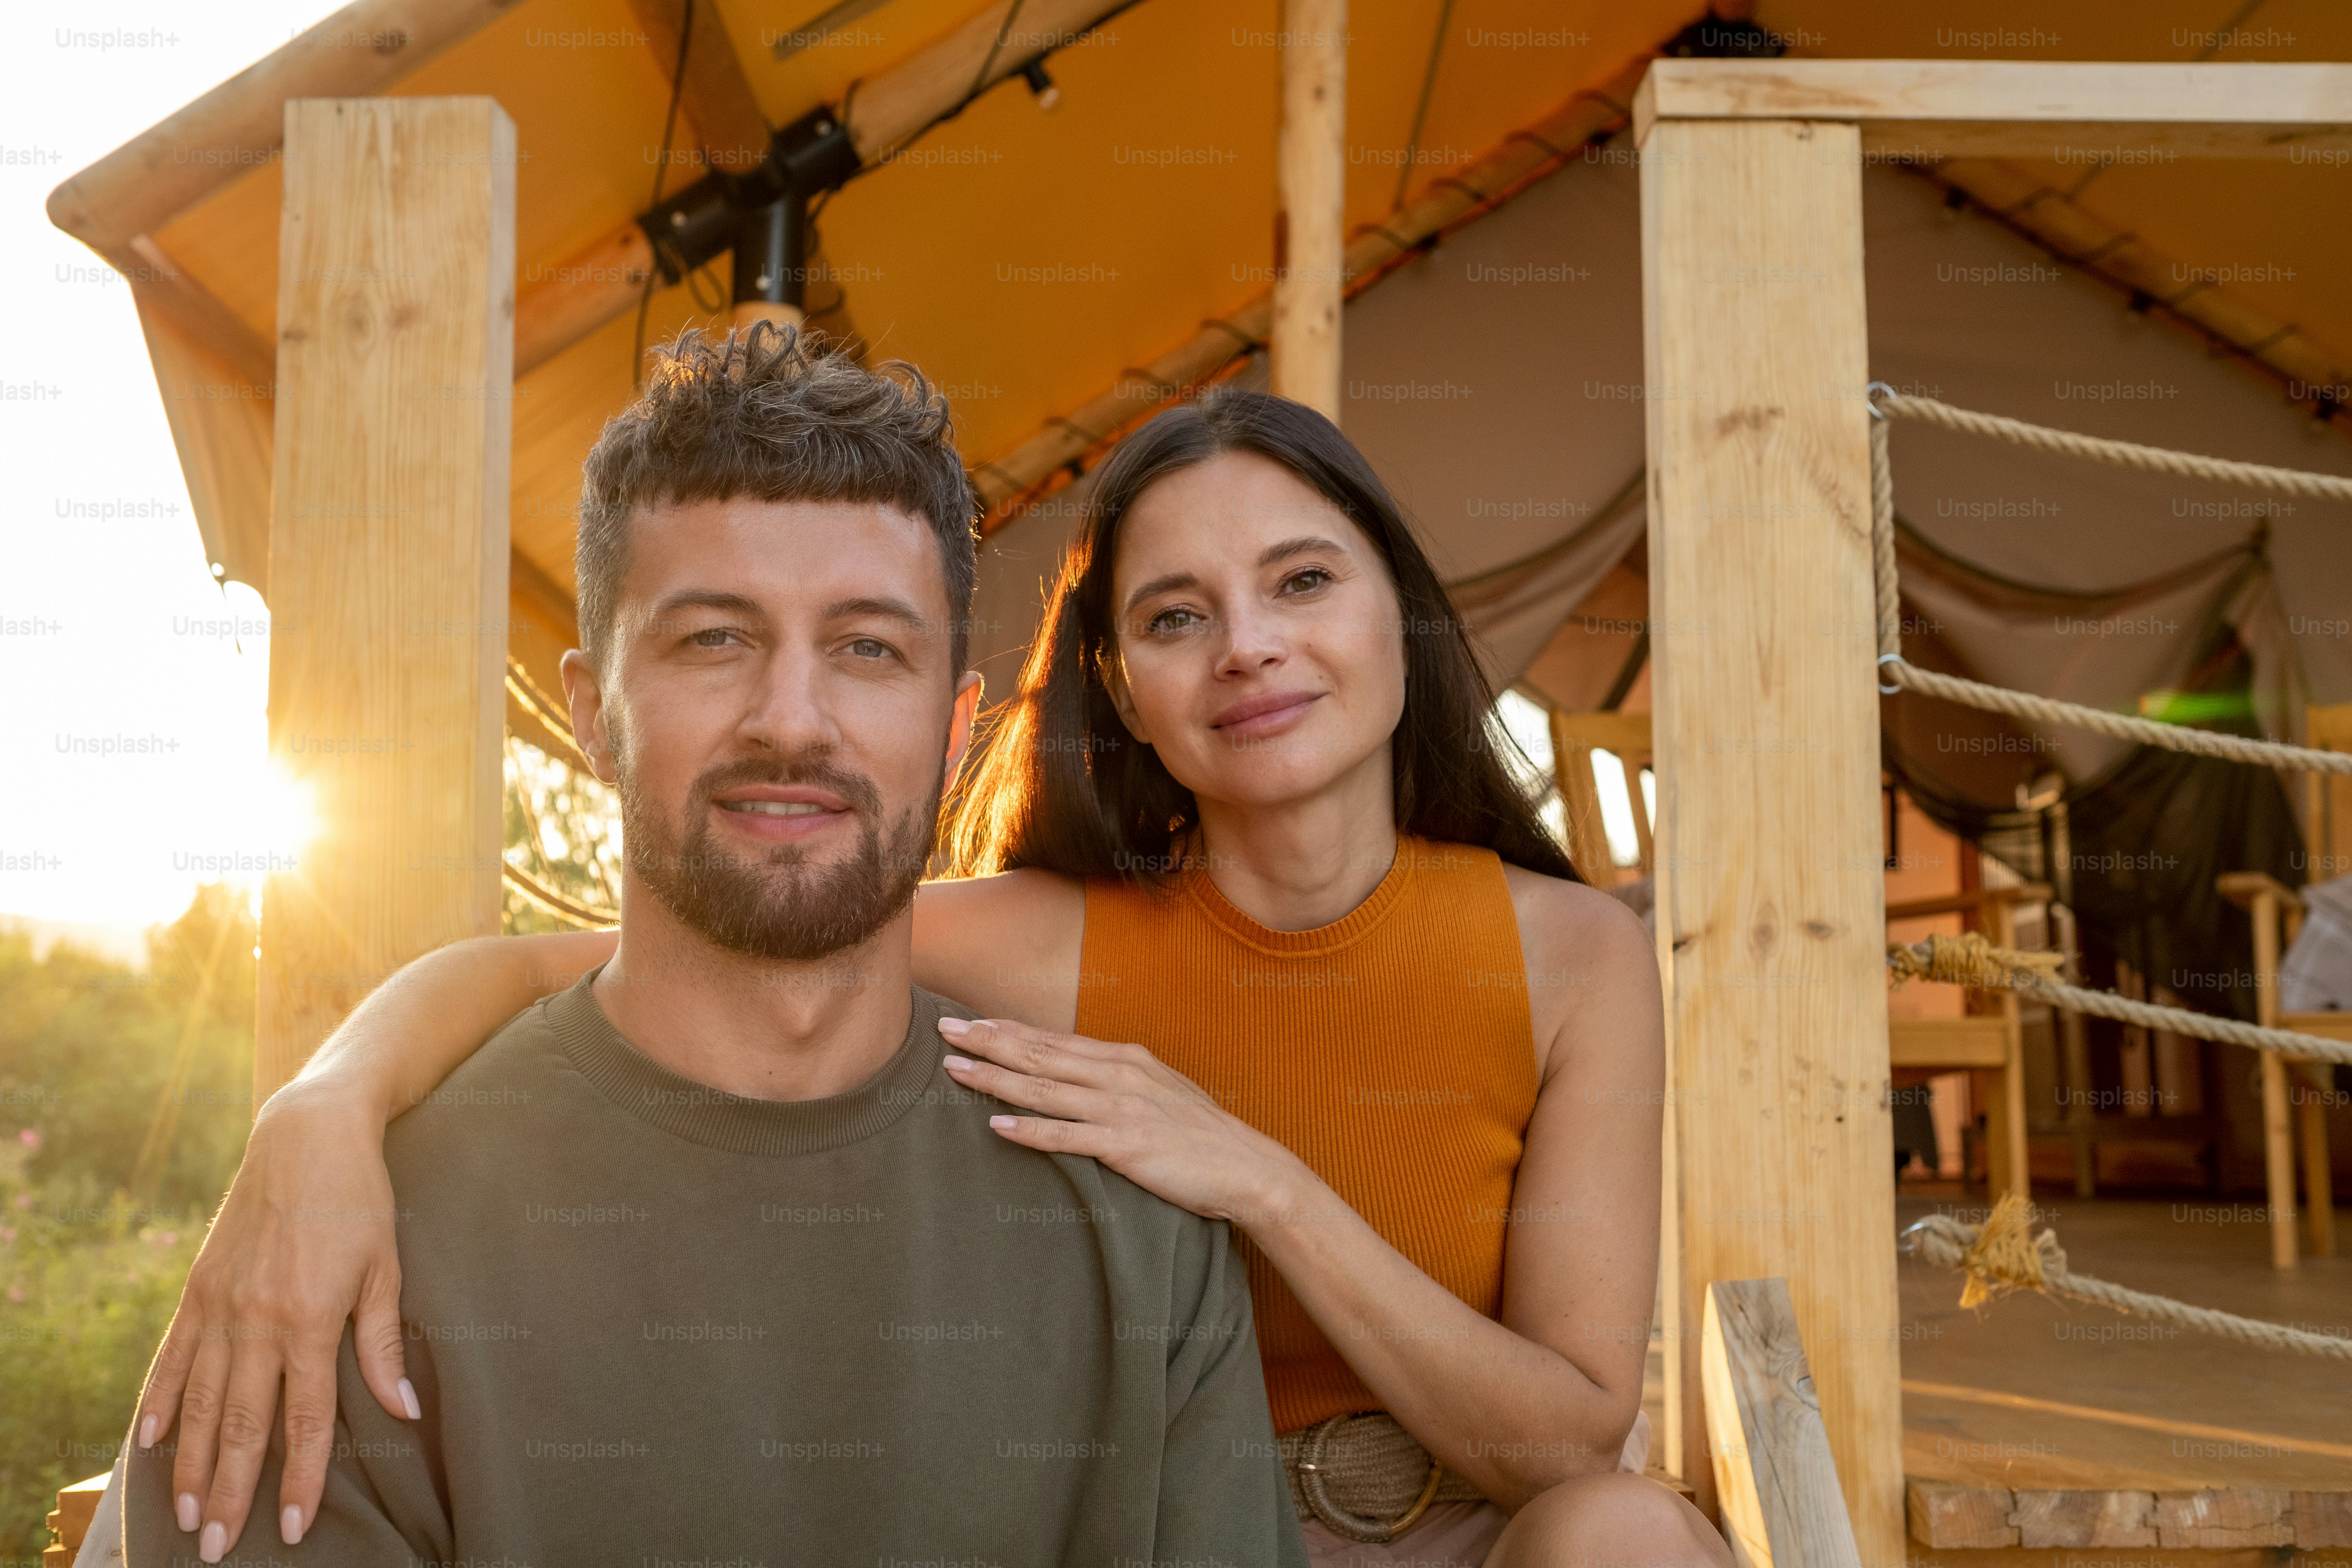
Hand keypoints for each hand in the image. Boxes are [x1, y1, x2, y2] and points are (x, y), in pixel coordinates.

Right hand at [136, 1081, 415, 1559]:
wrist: (308, 1136)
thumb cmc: (360, 1201)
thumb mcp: (385, 1268)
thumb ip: (382, 1344)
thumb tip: (401, 1407)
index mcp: (309, 1319)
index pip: (302, 1420)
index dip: (297, 1479)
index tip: (291, 1527)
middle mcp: (257, 1318)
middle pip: (242, 1424)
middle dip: (231, 1491)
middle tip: (219, 1546)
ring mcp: (221, 1303)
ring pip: (202, 1401)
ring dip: (192, 1463)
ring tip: (187, 1514)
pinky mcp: (200, 1286)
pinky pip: (175, 1354)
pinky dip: (161, 1400)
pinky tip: (151, 1442)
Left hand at [936, 1016, 1308, 1224]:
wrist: (1248, 1168)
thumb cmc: (1201, 1135)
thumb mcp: (1159, 1092)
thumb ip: (1118, 1081)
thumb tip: (1079, 1076)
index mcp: (1125, 1060)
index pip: (1054, 1039)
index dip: (1008, 1029)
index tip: (971, 1021)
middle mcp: (1119, 1075)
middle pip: (1040, 1054)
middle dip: (988, 1041)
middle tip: (945, 1031)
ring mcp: (1121, 1109)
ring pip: (1045, 1089)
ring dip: (996, 1078)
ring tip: (955, 1070)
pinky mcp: (1126, 1146)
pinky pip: (1066, 1137)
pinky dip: (1029, 1130)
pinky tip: (996, 1125)